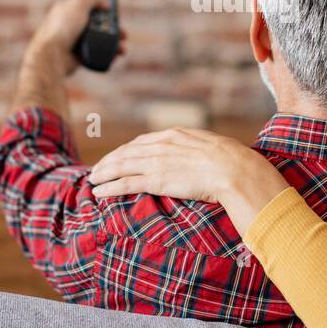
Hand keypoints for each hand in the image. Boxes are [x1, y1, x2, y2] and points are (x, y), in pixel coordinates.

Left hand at [10, 0, 125, 116]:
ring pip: (98, 41)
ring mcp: (73, 42)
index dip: (99, 6)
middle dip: (112, 28)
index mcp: (65, 10)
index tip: (112, 10)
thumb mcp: (79, 3)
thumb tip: (106, 3)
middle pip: (95, 24)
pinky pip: (95, 55)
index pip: (85, 5)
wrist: (51, 55)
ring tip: (123, 48)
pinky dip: (107, 55)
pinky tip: (115, 56)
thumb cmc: (63, 28)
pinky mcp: (76, 57)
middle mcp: (69, 26)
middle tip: (123, 33)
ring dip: (113, 44)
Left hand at [89, 128, 289, 234]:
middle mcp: (161, 145)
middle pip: (127, 152)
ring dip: (104, 173)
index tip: (118, 156)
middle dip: (110, 161)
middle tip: (98, 169)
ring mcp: (157, 162)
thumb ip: (198, 150)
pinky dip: (109, 187)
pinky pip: (125, 183)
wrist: (234, 169)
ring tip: (93, 180)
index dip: (127, 150)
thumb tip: (202, 157)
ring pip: (121, 166)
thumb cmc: (231, 161)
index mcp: (175, 135)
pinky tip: (98, 192)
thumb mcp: (212, 147)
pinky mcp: (156, 180)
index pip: (142, 142)